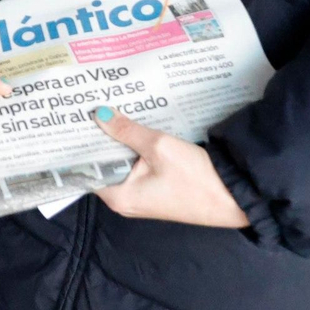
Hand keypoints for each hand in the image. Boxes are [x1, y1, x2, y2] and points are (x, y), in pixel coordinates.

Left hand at [92, 107, 249, 227]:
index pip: (87, 167)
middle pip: (103, 164)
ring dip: (119, 142)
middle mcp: (124, 201)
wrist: (233, 198)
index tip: (75, 119)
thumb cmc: (196, 178)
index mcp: (118, 196)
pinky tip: (133, 128)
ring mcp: (140, 198)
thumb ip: (127, 131)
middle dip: (101, 139)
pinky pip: (136, 168)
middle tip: (92, 108)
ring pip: (120, 164)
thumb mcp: (159, 146)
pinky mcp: (154, 191)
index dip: (83, 143)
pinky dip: (134, 150)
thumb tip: (99, 115)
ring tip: (110, 112)